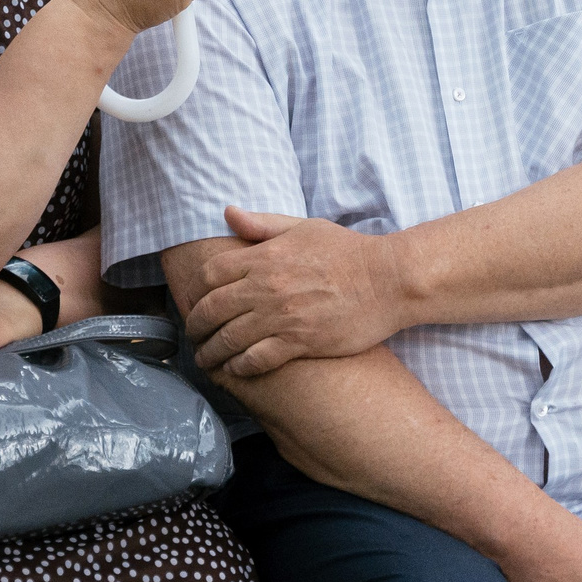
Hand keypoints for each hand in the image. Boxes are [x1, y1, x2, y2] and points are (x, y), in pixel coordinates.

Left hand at [182, 208, 404, 378]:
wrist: (387, 280)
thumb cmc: (348, 252)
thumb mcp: (304, 227)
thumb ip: (263, 224)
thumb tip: (228, 213)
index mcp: (265, 257)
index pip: (210, 274)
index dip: (195, 291)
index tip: (194, 301)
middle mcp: (267, 287)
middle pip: (212, 309)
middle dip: (196, 325)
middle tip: (194, 335)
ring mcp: (282, 316)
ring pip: (228, 339)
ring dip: (211, 352)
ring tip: (206, 359)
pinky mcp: (300, 342)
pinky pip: (256, 360)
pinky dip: (239, 367)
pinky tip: (236, 368)